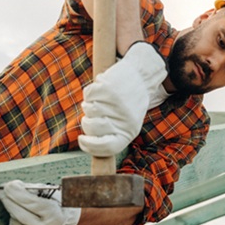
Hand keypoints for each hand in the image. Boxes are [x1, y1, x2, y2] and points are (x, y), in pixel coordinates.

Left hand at [0, 180, 81, 224]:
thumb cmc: (55, 206)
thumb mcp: (50, 193)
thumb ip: (32, 189)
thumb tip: (12, 187)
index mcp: (53, 215)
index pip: (29, 202)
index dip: (16, 191)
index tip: (10, 184)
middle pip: (16, 211)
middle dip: (8, 198)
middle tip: (4, 190)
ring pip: (12, 219)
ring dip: (12, 210)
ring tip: (21, 207)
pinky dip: (12, 221)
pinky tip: (21, 218)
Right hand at [79, 42, 166, 156]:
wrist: (142, 76)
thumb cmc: (131, 104)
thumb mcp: (128, 124)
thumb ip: (110, 135)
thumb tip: (88, 143)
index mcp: (129, 132)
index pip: (107, 148)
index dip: (89, 146)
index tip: (81, 139)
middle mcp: (123, 120)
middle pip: (91, 128)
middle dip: (87, 122)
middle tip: (93, 115)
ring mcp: (115, 105)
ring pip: (88, 110)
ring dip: (89, 105)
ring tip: (102, 100)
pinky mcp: (108, 88)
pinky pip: (88, 95)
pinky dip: (91, 92)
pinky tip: (102, 90)